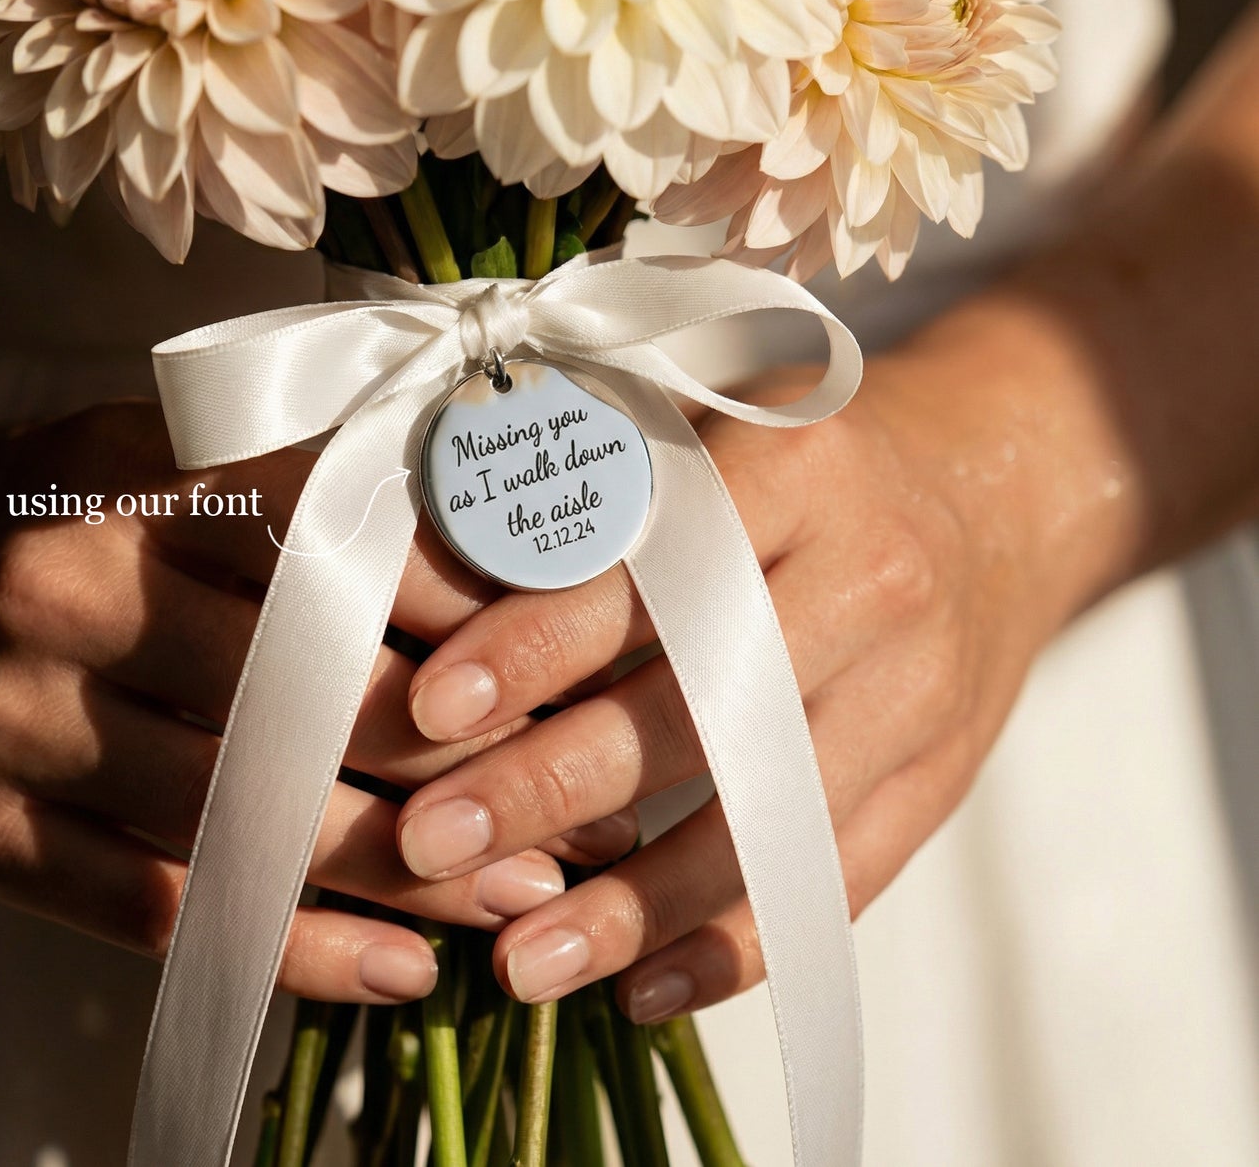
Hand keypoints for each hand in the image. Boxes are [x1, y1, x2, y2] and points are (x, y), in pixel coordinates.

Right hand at [0, 401, 636, 1006]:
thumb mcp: (150, 453)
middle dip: (460, 747)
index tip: (561, 642)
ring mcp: (18, 726)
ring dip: (408, 867)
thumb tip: (474, 545)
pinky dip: (295, 947)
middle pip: (303, 689)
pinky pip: (165, 911)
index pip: (328, 538)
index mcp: (125, 478)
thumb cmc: (43, 509)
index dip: (456, 598)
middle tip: (579, 788)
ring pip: (250, 814)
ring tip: (528, 892)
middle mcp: (66, 595)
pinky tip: (403, 968)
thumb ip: (292, 482)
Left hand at [392, 338, 1093, 1022]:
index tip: (433, 708)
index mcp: (796, 467)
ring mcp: (916, 689)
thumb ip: (598, 494)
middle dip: (552, 785)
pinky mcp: (941, 778)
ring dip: (633, 905)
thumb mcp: (714, 431)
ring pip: (766, 818)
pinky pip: (835, 882)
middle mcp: (870, 577)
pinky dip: (734, 947)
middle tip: (427, 844)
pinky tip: (641, 990)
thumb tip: (434, 591)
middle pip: (702, 704)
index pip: (651, 567)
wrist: (994, 492)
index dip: (538, 641)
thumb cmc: (808, 463)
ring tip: (515, 962)